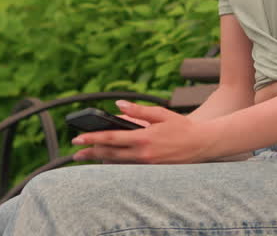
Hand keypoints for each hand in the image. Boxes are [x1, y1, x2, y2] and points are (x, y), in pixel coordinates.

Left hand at [71, 100, 217, 164]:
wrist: (201, 145)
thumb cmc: (181, 127)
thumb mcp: (160, 114)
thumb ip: (138, 111)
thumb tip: (118, 106)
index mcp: (144, 138)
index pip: (112, 139)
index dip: (93, 139)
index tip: (78, 139)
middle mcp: (143, 154)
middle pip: (110, 155)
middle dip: (91, 153)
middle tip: (75, 152)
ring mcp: (147, 164)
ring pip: (117, 163)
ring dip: (101, 160)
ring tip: (87, 156)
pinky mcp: (151, 170)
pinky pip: (128, 167)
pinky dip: (115, 163)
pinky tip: (108, 160)